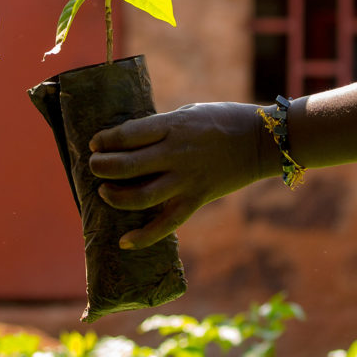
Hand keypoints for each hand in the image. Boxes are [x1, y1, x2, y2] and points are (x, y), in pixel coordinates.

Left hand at [88, 102, 272, 248]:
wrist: (263, 141)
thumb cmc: (221, 120)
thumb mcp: (186, 114)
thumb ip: (159, 127)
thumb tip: (129, 139)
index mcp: (172, 127)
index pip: (126, 135)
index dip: (105, 140)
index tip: (95, 142)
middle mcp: (176, 155)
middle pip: (126, 166)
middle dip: (101, 167)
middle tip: (94, 165)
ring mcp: (186, 180)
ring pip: (140, 196)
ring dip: (115, 197)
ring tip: (104, 191)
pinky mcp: (197, 199)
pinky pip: (167, 224)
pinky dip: (144, 236)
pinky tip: (124, 242)